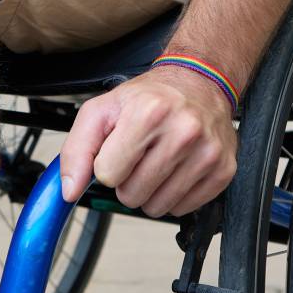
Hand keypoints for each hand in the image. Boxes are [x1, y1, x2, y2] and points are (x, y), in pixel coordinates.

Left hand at [59, 67, 238, 216]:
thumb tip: (69, 191)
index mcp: (148, 113)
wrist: (200, 83)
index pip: (107, 175)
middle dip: (128, 181)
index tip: (118, 150)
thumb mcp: (102, 110)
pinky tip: (177, 169)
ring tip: (158, 162)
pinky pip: (183, 209)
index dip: (107, 166)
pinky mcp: (223, 171)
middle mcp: (183, 132)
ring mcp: (207, 153)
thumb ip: (76, 150)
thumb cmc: (149, 98)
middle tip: (139, 157)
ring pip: (157, 207)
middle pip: (132, 195)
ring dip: (150, 192)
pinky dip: (174, 195)